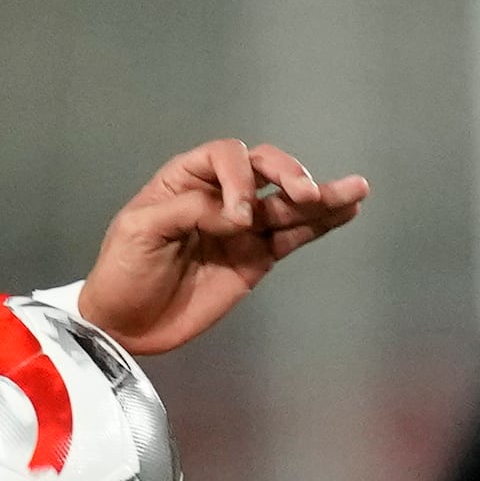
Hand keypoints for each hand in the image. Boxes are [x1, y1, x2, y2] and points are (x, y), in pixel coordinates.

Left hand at [70, 139, 370, 356]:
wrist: (125, 324)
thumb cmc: (123, 270)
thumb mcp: (141, 231)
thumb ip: (190, 212)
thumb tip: (241, 214)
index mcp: (186, 179)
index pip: (226, 156)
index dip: (239, 177)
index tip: (236, 215)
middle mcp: (220, 195)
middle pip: (265, 169)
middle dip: (288, 175)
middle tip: (304, 193)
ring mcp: (242, 228)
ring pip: (287, 204)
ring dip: (321, 196)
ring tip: (356, 189)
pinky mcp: (256, 258)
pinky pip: (293, 236)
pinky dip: (320, 225)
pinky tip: (348, 209)